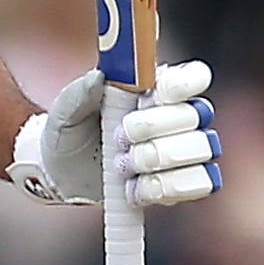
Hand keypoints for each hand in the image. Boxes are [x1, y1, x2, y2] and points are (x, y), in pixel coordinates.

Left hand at [14, 62, 222, 207]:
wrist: (64, 173)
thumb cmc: (73, 132)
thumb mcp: (65, 112)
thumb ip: (79, 93)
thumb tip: (98, 77)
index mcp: (159, 88)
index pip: (194, 76)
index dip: (182, 84)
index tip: (152, 95)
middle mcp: (184, 116)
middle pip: (194, 115)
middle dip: (150, 128)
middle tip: (117, 138)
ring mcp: (190, 150)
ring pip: (199, 150)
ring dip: (153, 160)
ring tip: (121, 165)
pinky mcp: (187, 182)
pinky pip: (200, 183)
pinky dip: (161, 188)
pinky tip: (133, 188)